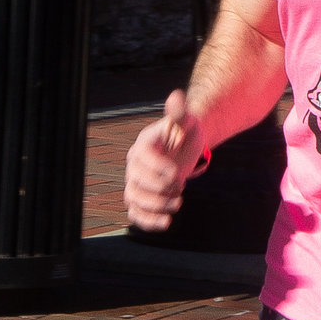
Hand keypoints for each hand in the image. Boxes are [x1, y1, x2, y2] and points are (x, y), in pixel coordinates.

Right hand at [126, 88, 207, 230]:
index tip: (176, 172)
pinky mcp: (142, 198)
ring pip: (133, 199)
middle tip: (180, 185)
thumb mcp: (187, 121)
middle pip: (136, 182)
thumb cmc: (185, 133)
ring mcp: (136, 182)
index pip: (142, 159)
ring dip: (155, 205)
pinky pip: (136, 213)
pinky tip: (166, 222)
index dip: (157, 168)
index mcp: (143, 145)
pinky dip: (147, 221)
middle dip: (159, 188)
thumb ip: (180, 112)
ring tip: (177, 202)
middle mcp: (135, 165)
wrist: (185, 146)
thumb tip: (176, 97)